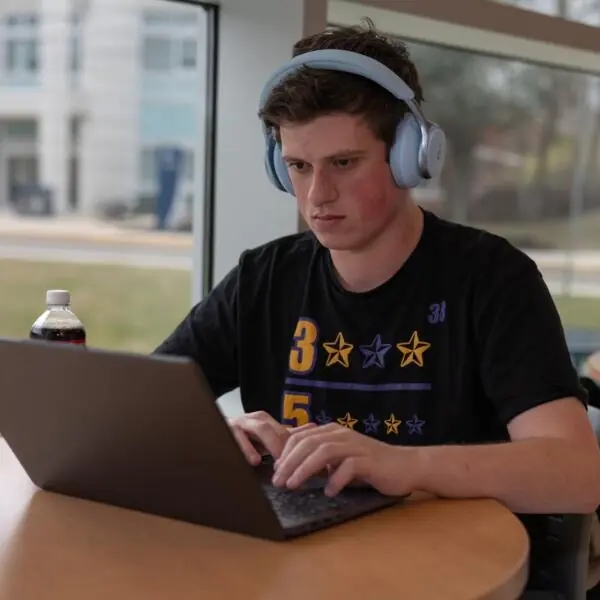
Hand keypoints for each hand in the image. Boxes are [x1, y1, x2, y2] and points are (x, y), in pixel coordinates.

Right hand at [228, 411, 315, 464]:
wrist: (211, 434)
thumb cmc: (241, 439)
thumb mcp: (264, 440)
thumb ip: (286, 435)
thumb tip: (312, 428)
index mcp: (265, 422)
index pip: (286, 431)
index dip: (298, 445)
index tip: (309, 461)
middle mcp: (254, 420)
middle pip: (278, 428)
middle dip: (287, 445)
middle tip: (297, 463)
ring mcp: (240, 424)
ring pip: (261, 429)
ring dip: (272, 444)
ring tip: (280, 460)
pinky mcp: (226, 431)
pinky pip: (237, 437)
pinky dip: (247, 448)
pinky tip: (254, 460)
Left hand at [272, 423, 415, 496]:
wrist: (404, 466)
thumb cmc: (369, 466)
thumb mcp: (339, 460)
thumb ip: (319, 460)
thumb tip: (290, 467)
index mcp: (332, 432)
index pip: (301, 437)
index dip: (285, 452)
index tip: (275, 471)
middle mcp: (342, 434)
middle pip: (308, 443)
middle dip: (289, 462)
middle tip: (277, 481)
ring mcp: (356, 446)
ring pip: (324, 451)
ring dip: (305, 469)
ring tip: (293, 485)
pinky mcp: (370, 460)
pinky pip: (349, 467)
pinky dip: (336, 479)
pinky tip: (329, 491)